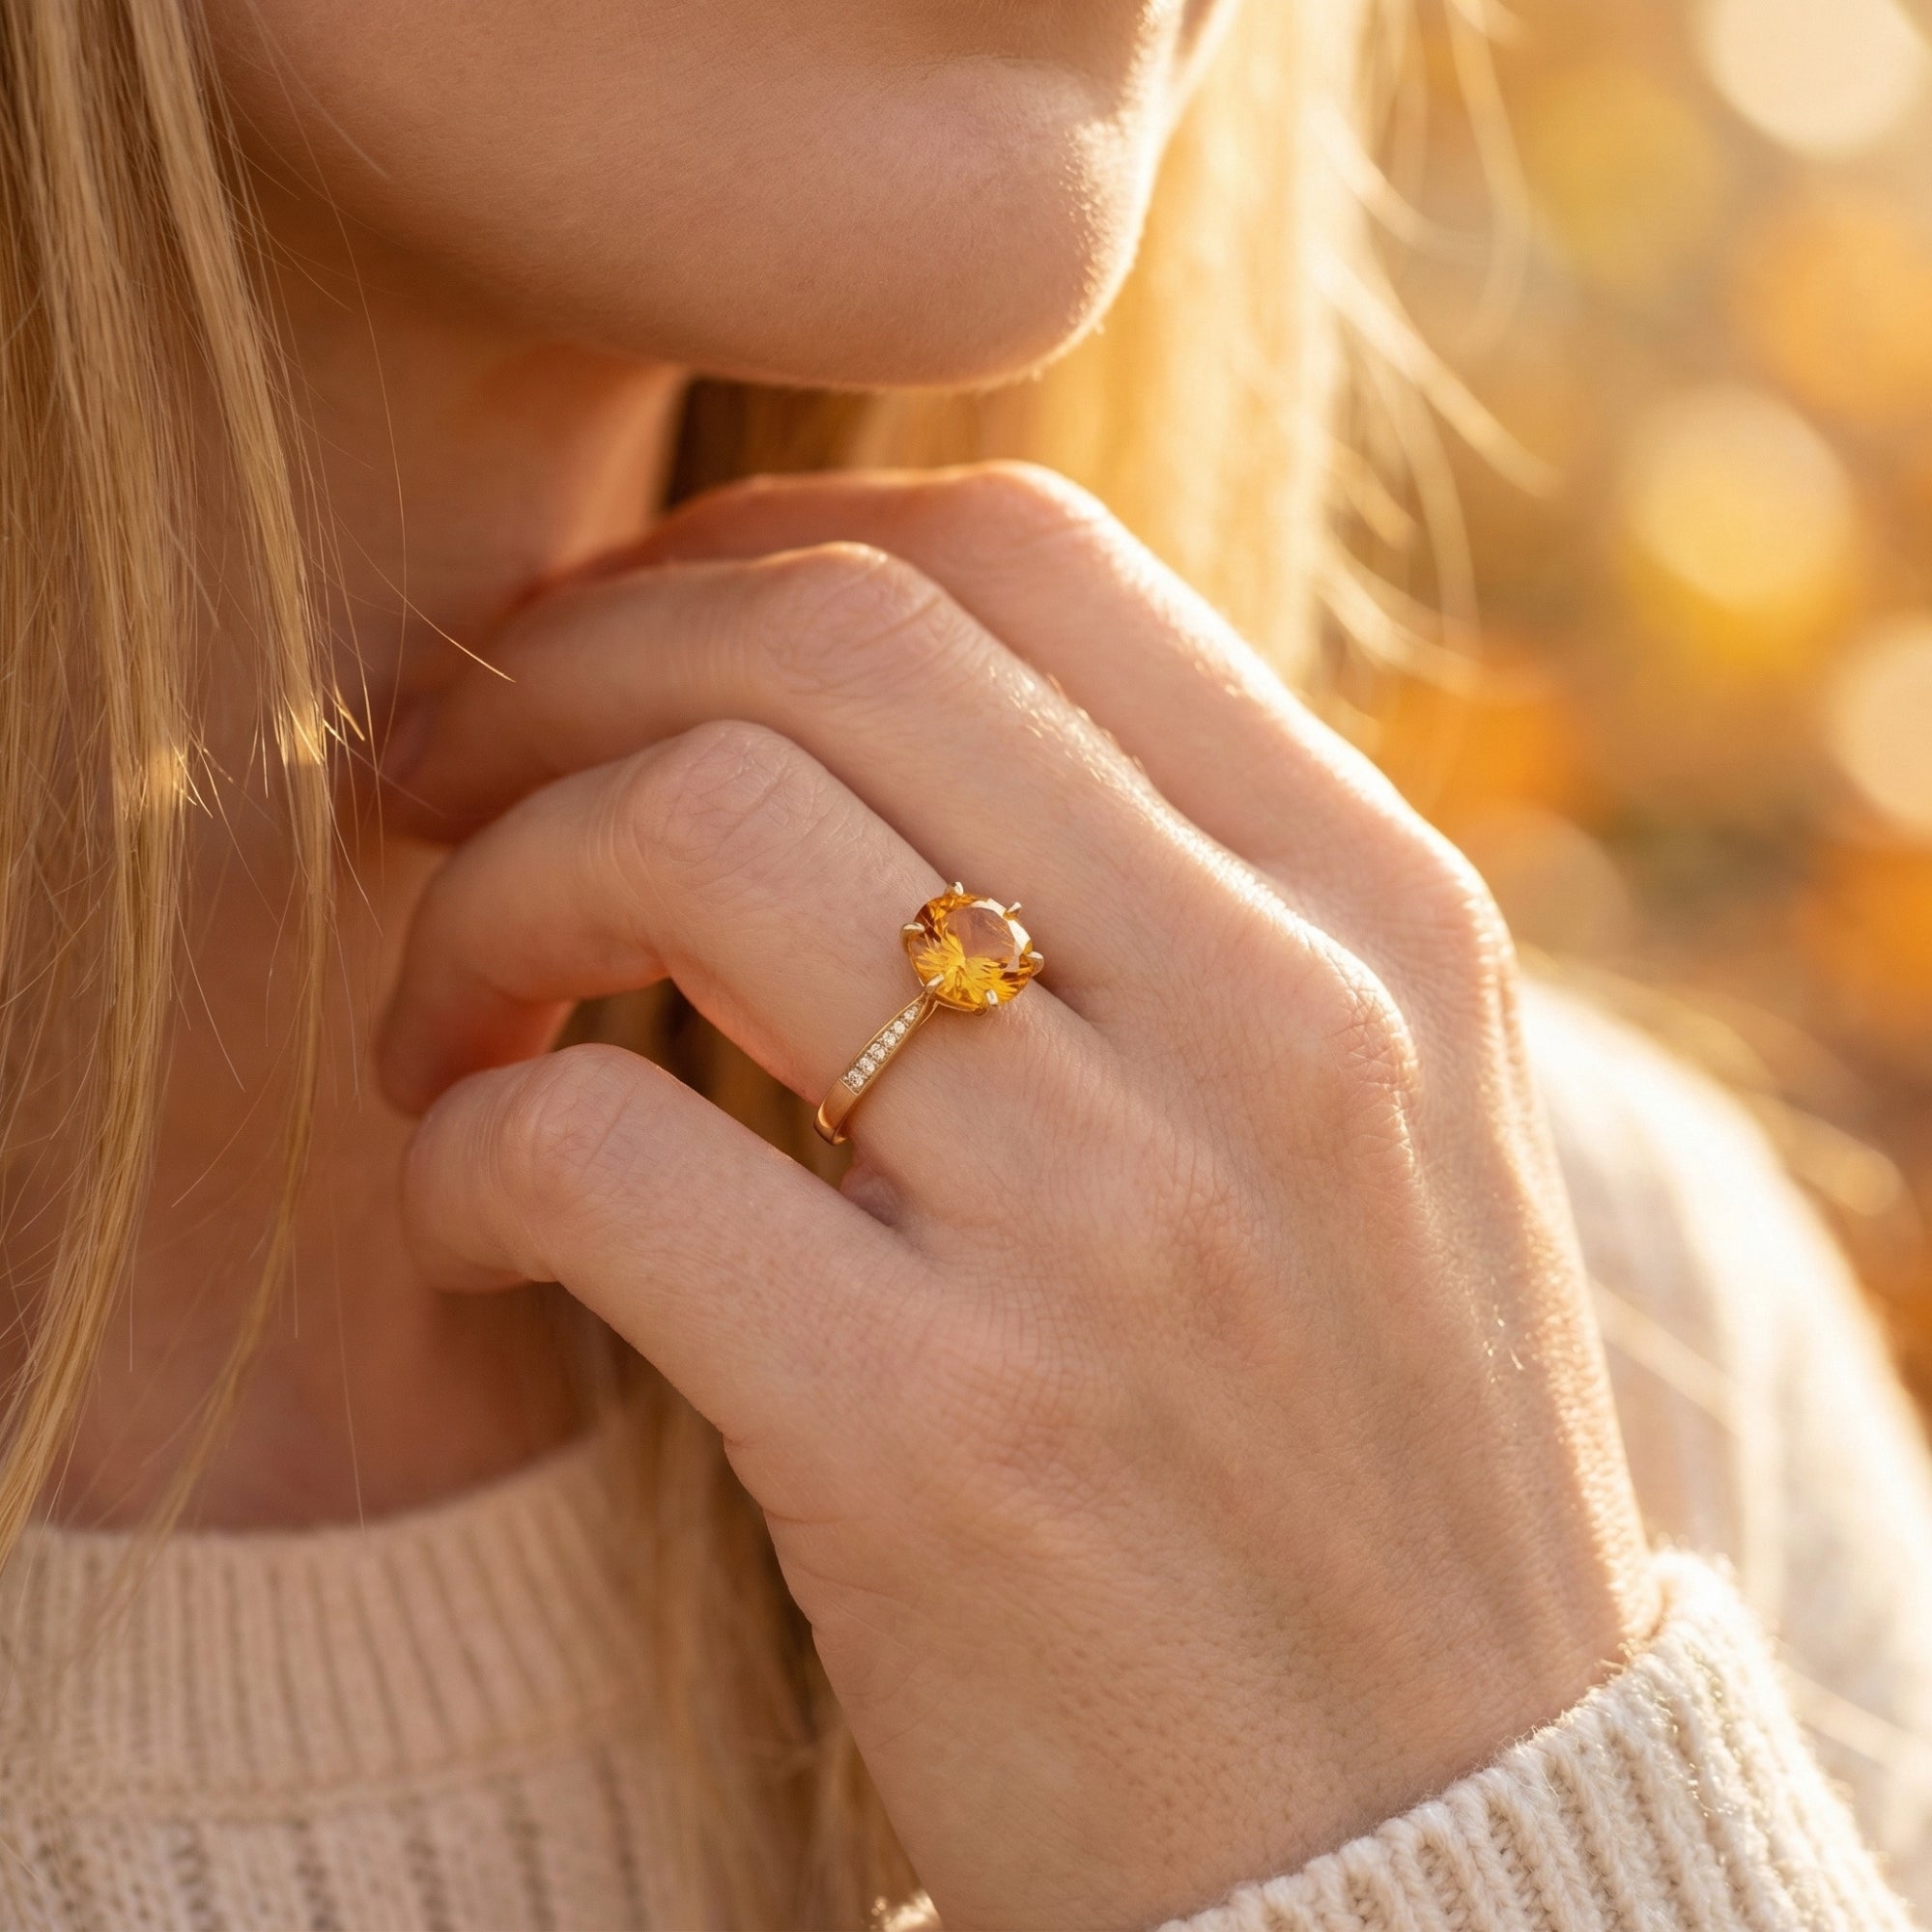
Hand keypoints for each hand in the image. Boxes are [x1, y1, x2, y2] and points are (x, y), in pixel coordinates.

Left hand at [378, 464, 1658, 1930]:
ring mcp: (1114, 1225)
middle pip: (820, 644)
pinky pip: (594, 1152)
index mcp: (1379, 913)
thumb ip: (1177, 894)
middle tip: (447, 786)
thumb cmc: (1358, 1461)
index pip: (1017, 560)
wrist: (1434, 1848)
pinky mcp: (937, 1441)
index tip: (619, 652)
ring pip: (686, 840)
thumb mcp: (1369, 1119)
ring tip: (452, 1015)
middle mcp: (1275, 1022)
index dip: (751, 548)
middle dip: (566, 677)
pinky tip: (482, 1215)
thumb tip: (860, 711)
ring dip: (485, 902)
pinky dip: (468, 1151)